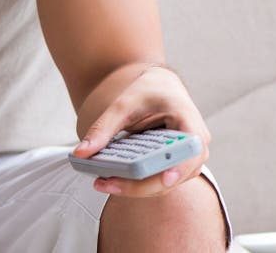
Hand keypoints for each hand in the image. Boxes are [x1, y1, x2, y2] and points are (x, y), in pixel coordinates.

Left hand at [72, 65, 210, 197]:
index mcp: (189, 123)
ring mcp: (188, 160)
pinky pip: (159, 181)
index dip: (179, 166)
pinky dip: (138, 183)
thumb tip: (80, 153)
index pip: (191, 150)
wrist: (160, 87)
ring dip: (137, 188)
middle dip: (141, 184)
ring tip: (103, 183)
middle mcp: (195, 147)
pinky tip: (112, 181)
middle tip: (107, 183)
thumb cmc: (147, 92)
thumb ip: (103, 128)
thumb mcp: (123, 104)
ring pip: (166, 184)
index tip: (163, 178)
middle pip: (174, 175)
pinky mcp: (176, 167)